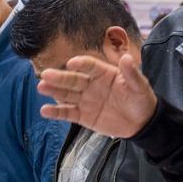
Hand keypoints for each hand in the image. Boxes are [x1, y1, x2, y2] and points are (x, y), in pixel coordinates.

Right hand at [37, 54, 157, 137]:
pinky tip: (44, 110)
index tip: (71, 63)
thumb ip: (131, 73)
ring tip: (41, 87)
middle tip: (46, 75)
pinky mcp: (82, 115)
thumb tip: (126, 58)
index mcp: (104, 73)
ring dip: (53, 91)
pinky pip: (67, 113)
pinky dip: (56, 112)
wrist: (141, 123)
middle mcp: (91, 84)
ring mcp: (85, 100)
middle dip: (59, 77)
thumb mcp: (140, 86)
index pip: (90, 66)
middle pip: (73, 79)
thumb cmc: (141, 100)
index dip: (81, 64)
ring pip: (67, 94)